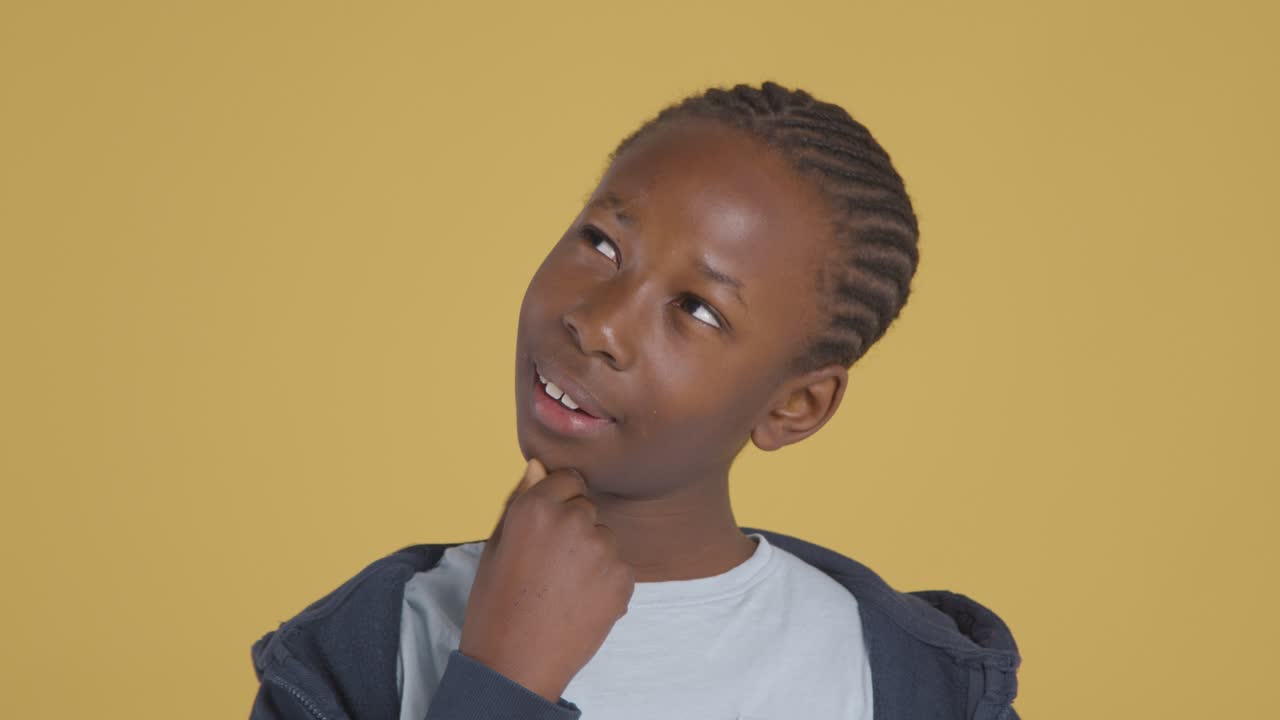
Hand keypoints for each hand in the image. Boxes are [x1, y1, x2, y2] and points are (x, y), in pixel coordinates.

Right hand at [458, 458, 634, 702]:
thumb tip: (539, 465)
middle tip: (550, 566)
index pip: (569, 478)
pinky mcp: (623, 578)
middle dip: (575, 528)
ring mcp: (602, 549)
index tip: (547, 528)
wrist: (514, 664)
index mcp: (536, 507)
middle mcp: (573, 520)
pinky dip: (605, 583)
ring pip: (605, 538)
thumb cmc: (496, 604)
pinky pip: (618, 567)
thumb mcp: (497, 546)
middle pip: (587, 508)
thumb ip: (522, 499)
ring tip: (563, 589)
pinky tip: (579, 603)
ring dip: (591, 556)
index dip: (558, 502)